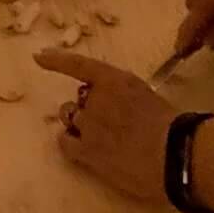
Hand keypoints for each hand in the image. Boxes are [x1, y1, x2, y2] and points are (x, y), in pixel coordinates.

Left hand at [36, 52, 177, 203]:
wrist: (175, 156)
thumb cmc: (170, 125)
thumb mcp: (145, 95)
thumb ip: (123, 94)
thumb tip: (114, 104)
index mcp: (114, 80)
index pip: (79, 65)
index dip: (57, 61)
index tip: (39, 56)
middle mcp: (96, 98)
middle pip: (78, 99)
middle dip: (87, 108)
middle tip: (108, 124)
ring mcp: (89, 125)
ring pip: (69, 118)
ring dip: (79, 124)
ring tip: (100, 139)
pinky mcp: (86, 151)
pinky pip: (65, 142)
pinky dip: (69, 142)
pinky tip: (81, 148)